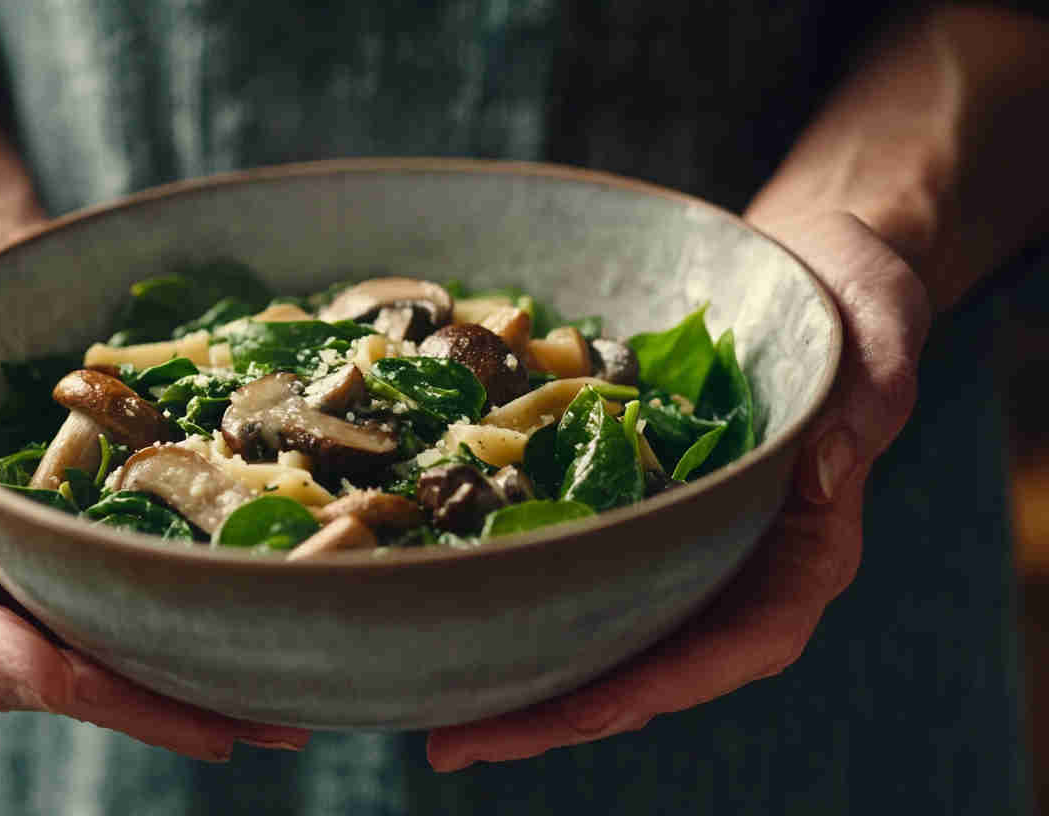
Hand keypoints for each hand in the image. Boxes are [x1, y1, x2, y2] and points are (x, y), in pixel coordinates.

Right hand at [0, 216, 308, 760]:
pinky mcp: (104, 536)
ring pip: (105, 651)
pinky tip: (274, 650)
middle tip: (226, 728)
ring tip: (280, 716)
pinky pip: (147, 596)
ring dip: (183, 693)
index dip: (4, 651)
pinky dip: (202, 629)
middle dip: (129, 702)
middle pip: (43, 663)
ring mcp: (45, 558)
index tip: (66, 675)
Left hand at [426, 212, 931, 770]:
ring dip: (524, 680)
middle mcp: (737, 562)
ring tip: (437, 716)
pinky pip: (575, 566)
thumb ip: (865, 404)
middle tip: (461, 741)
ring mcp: (679, 542)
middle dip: (561, 711)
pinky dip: (518, 599)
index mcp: (805, 546)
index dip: (670, 683)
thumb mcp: (881, 334)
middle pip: (655, 662)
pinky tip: (449, 614)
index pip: (747, 639)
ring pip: (607, 632)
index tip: (589, 710)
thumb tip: (822, 472)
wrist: (802, 268)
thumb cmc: (852, 299)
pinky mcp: (629, 507)